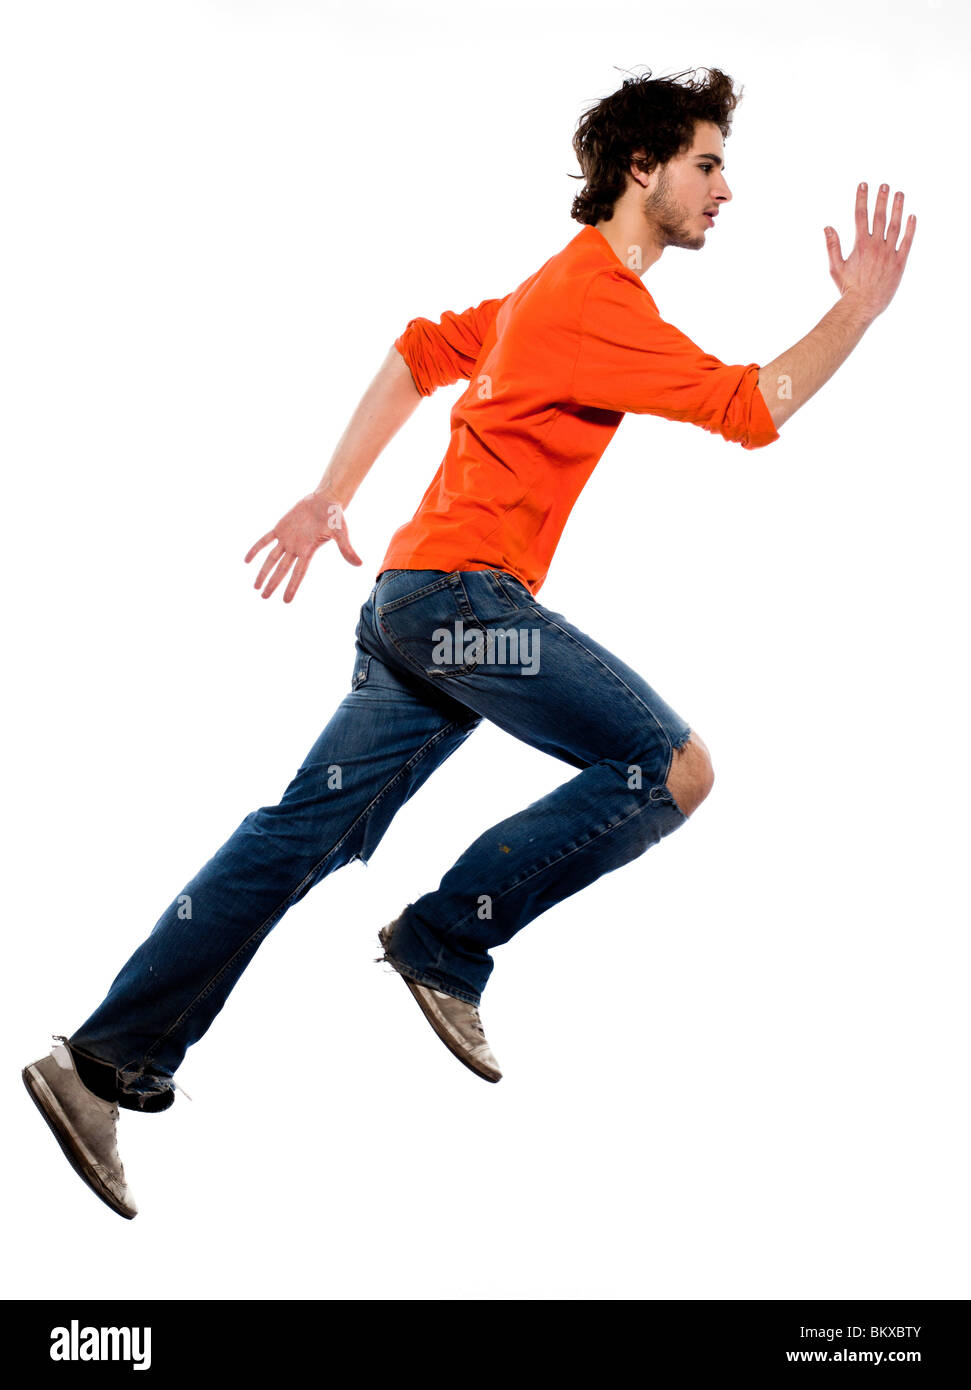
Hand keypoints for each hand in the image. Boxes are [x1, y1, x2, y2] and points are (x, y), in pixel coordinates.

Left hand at [244, 488, 362, 601]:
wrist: (325, 500)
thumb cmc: (335, 516)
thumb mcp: (341, 532)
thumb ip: (346, 549)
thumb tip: (360, 564)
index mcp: (308, 551)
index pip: (299, 573)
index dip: (292, 587)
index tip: (285, 600)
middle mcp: (296, 548)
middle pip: (282, 570)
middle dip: (273, 584)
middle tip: (264, 597)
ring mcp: (287, 539)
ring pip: (271, 559)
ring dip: (263, 572)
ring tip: (256, 587)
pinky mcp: (280, 528)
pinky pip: (264, 540)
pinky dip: (256, 549)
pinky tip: (246, 560)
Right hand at [825, 183, 915, 318]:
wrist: (863, 305)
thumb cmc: (848, 288)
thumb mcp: (835, 267)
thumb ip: (832, 246)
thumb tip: (828, 227)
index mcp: (860, 244)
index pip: (860, 215)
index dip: (862, 198)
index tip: (863, 185)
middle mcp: (876, 245)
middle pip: (879, 216)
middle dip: (881, 199)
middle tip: (884, 185)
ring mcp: (889, 253)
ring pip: (895, 225)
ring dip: (897, 208)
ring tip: (899, 194)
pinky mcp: (899, 262)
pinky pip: (907, 241)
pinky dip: (911, 228)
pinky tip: (912, 216)